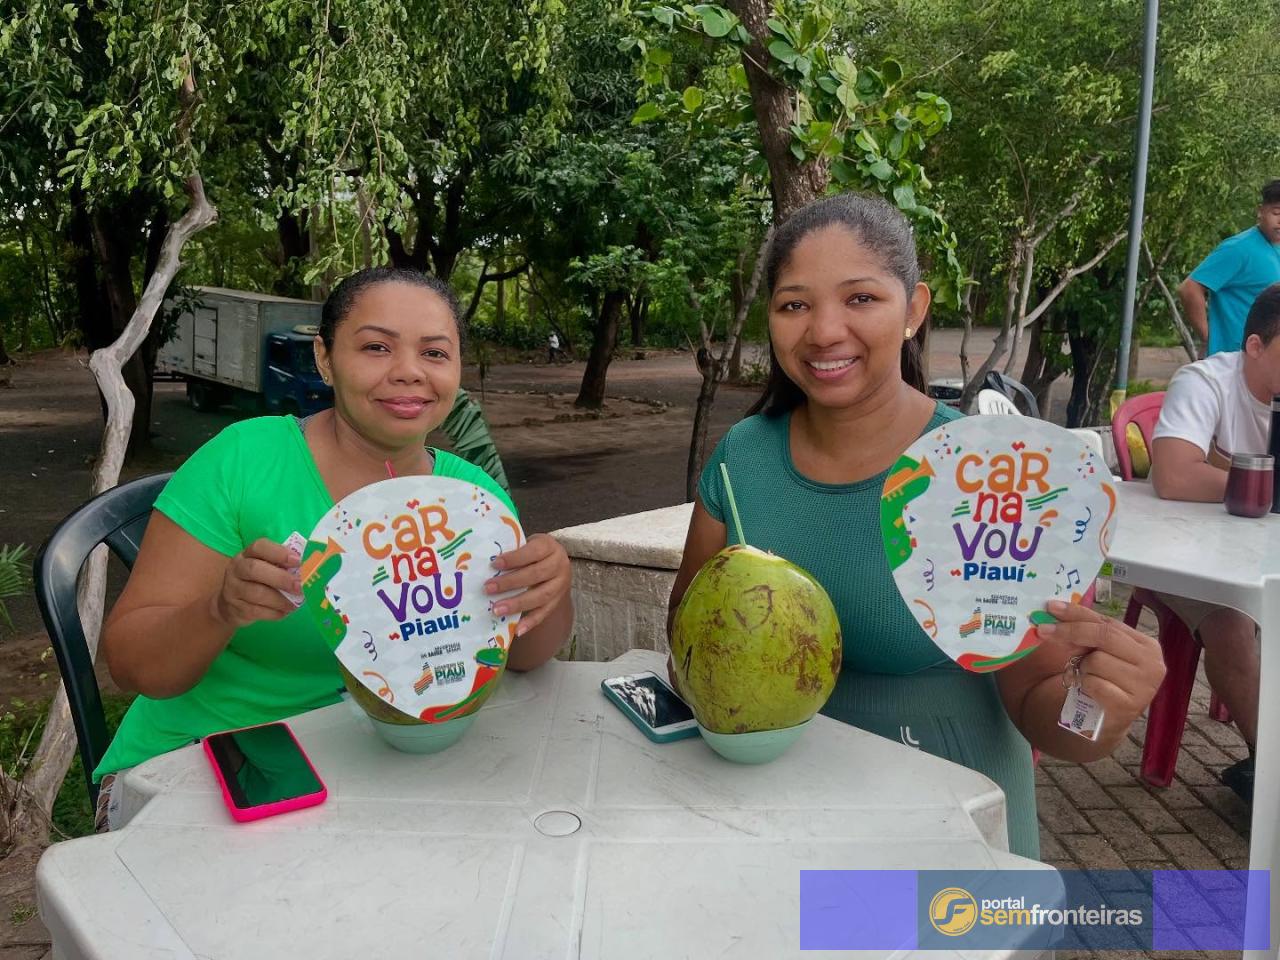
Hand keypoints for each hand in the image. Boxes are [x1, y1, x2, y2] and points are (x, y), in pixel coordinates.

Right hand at [210, 538, 299, 628]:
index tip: (298, 561)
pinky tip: (284, 612)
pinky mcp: (235, 608)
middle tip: (300, 586)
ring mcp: (233, 589)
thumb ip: (284, 565)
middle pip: (254, 569)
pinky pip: (256, 611)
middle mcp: (237, 568)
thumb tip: (310, 568)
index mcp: (248, 553)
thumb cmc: (259, 580)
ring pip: (256, 593)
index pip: (259, 546)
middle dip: (280, 578)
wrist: (231, 604)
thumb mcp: (268, 567)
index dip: (279, 553)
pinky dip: (274, 613)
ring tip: (295, 604)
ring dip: (280, 600)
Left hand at [486, 533, 570, 635]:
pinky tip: (517, 630)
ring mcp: (561, 585)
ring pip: (541, 596)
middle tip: (488, 588)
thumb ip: (512, 552)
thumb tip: (485, 566)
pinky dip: (530, 622)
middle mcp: (560, 565)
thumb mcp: (526, 545)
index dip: (514, 558)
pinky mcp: (558, 602)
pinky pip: (544, 613)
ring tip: (497, 609)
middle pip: (535, 575)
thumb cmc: (532, 553)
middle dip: (510, 582)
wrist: (554, 563)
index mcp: (549, 547)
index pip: (532, 552)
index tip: (494, 564)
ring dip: (517, 604)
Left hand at [1035, 598, 1165, 731]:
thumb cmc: (1099, 681)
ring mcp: (1144, 687)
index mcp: (1146, 646)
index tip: (1051, 607)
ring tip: (1088, 678)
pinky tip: (1090, 693)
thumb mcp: (1096, 652)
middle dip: (1070, 631)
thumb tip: (1054, 610)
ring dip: (1082, 668)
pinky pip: (1093, 684)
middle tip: (1043, 630)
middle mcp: (1152, 664)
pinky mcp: (1128, 706)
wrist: (1100, 722)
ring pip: (1097, 661)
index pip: (1108, 622)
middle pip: (1104, 636)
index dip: (1077, 613)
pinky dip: (1084, 686)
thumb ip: (1086, 632)